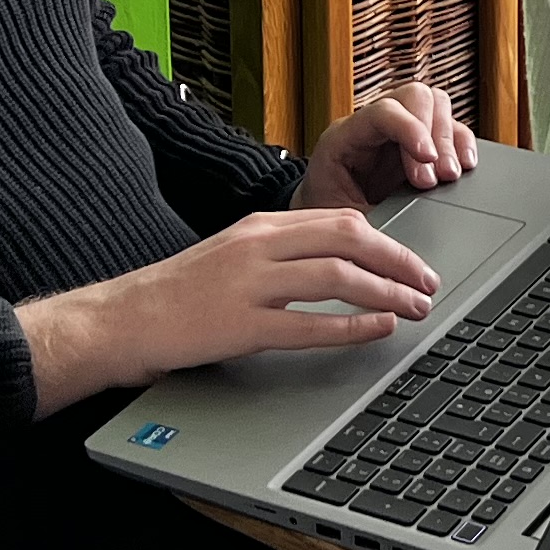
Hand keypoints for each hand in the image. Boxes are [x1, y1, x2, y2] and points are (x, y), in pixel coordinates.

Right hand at [15, 208, 439, 402]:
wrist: (120, 318)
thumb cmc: (178, 292)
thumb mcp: (232, 253)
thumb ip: (280, 250)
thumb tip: (338, 257)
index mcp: (260, 225)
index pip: (340, 219)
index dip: (387, 241)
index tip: (412, 262)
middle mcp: (258, 245)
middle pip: (349, 239)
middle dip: (398, 261)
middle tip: (428, 283)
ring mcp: (248, 285)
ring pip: (336, 277)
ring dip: (385, 292)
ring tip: (414, 308)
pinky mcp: (238, 326)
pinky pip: (307, 325)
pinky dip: (351, 326)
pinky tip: (377, 330)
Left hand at [300, 85, 476, 210]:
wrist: (326, 231)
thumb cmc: (329, 221)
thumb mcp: (344, 220)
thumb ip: (374, 215)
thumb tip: (406, 225)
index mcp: (344, 137)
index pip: (383, 111)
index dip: (411, 129)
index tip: (427, 158)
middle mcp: (373, 126)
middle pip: (415, 96)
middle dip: (435, 134)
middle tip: (439, 177)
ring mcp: (399, 132)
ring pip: (436, 104)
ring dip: (450, 138)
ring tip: (450, 175)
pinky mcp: (420, 145)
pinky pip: (450, 128)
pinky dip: (462, 144)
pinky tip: (465, 166)